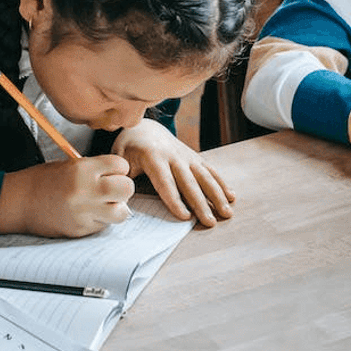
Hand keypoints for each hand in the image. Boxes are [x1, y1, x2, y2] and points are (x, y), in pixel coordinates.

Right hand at [0, 154, 134, 237]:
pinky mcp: (80, 230)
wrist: (18, 202)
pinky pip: (103, 225)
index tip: (111, 171)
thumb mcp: (70, 165)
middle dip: (123, 188)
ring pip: (122, 213)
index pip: (121, 165)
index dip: (119, 168)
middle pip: (127, 188)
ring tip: (103, 204)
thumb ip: (96, 170)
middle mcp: (86, 190)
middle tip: (113, 189)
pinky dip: (100, 220)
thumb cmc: (44, 181)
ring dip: (116, 208)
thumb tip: (121, 176)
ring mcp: (83, 212)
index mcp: (83, 169)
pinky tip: (86, 214)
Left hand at [113, 119, 234, 225]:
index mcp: (153, 157)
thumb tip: (121, 204)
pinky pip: (211, 171)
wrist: (145, 127)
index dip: (175, 200)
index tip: (185, 217)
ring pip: (205, 177)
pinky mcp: (195, 157)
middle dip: (202, 203)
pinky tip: (232, 197)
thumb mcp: (118, 159)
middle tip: (211, 222)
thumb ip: (121, 179)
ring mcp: (187, 156)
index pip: (165, 182)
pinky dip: (222, 183)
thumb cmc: (129, 148)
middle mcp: (174, 156)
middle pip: (190, 183)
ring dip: (218, 195)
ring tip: (227, 212)